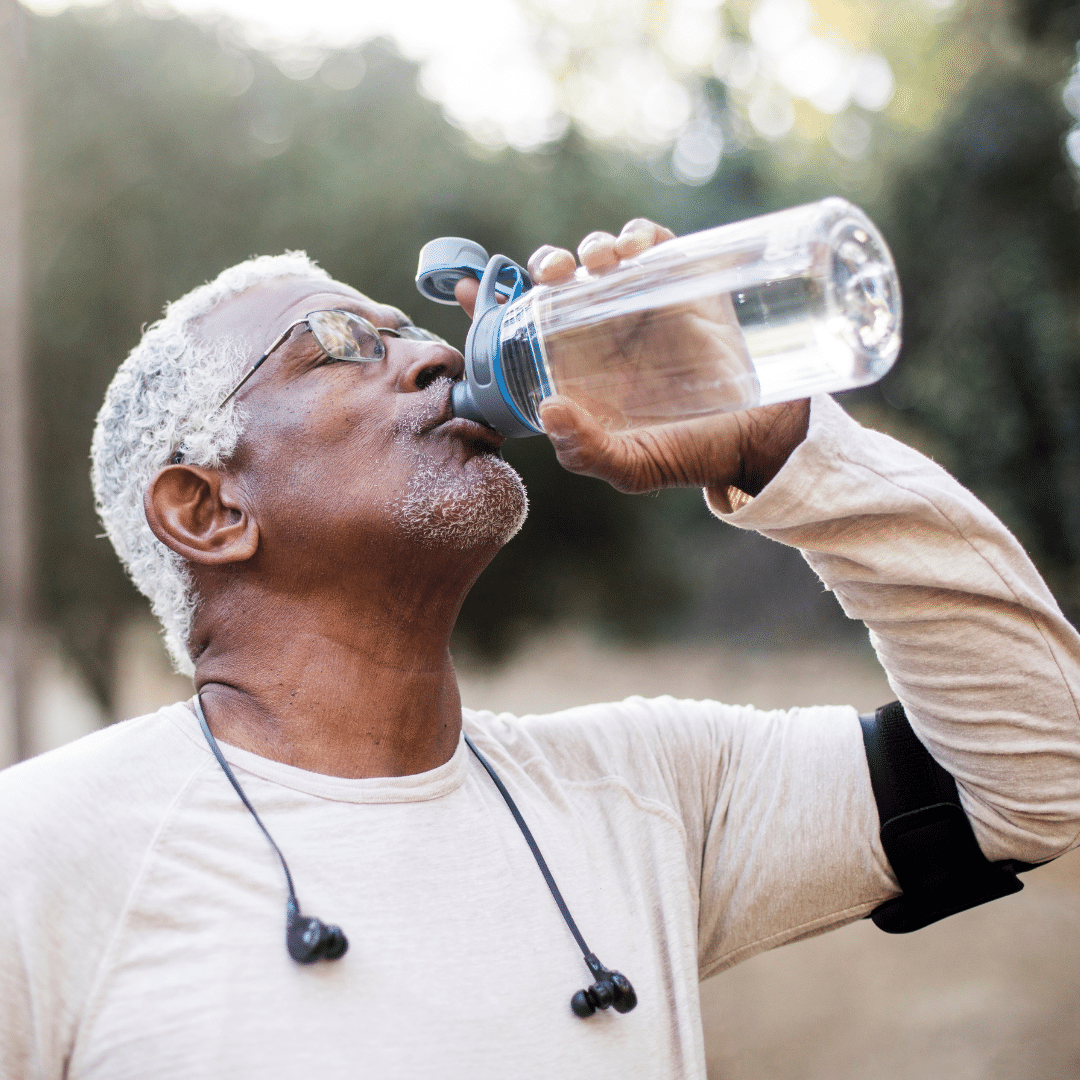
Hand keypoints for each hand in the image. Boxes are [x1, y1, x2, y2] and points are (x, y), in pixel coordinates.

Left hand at [457, 219, 809, 496]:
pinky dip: (639, 234)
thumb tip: (549, 410)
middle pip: (559, 281)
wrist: (759, 438)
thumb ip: (586, 451)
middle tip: (554, 274)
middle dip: (547, 264)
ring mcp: (642, 305)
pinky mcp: (684, 284)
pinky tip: (634, 248)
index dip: (489, 305)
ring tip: (597, 264)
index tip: (464, 289)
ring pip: (600, 257)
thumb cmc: (690, 454)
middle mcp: (602, 332)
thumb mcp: (632, 466)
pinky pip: (654, 244)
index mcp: (577, 368)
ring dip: (589, 247)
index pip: (522, 329)